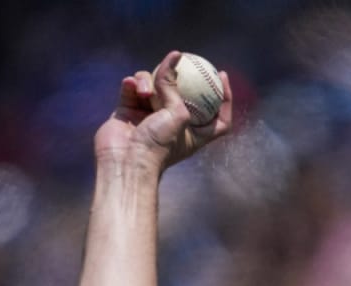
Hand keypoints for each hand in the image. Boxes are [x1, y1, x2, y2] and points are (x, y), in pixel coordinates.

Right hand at [93, 50, 232, 172]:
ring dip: (147, 82)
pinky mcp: (128, 110)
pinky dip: (132, 85)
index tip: (222, 75)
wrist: (126, 161)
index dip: (224, 96)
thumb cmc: (159, 144)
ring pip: (152, 85)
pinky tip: (130, 84)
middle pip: (180, 93)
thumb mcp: (177, 114)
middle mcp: (172, 123)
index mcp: (193, 131)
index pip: (217, 114)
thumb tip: (174, 58)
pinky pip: (132, 88)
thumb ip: (174, 87)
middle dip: (178, 77)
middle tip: (180, 58)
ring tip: (144, 93)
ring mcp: (149, 115)